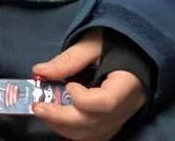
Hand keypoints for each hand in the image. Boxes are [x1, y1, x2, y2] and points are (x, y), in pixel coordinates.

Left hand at [31, 29, 145, 140]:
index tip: (69, 84)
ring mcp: (122, 117)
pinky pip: (94, 136)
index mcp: (129, 82)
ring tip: (45, 111)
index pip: (106, 103)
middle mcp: (128, 106)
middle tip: (38, 106)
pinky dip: (74, 132)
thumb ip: (70, 59)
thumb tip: (39, 71)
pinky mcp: (115, 123)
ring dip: (64, 127)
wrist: (137, 50)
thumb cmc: (120, 42)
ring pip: (91, 135)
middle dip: (61, 118)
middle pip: (94, 123)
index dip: (83, 99)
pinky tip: (61, 119)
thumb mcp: (95, 42)